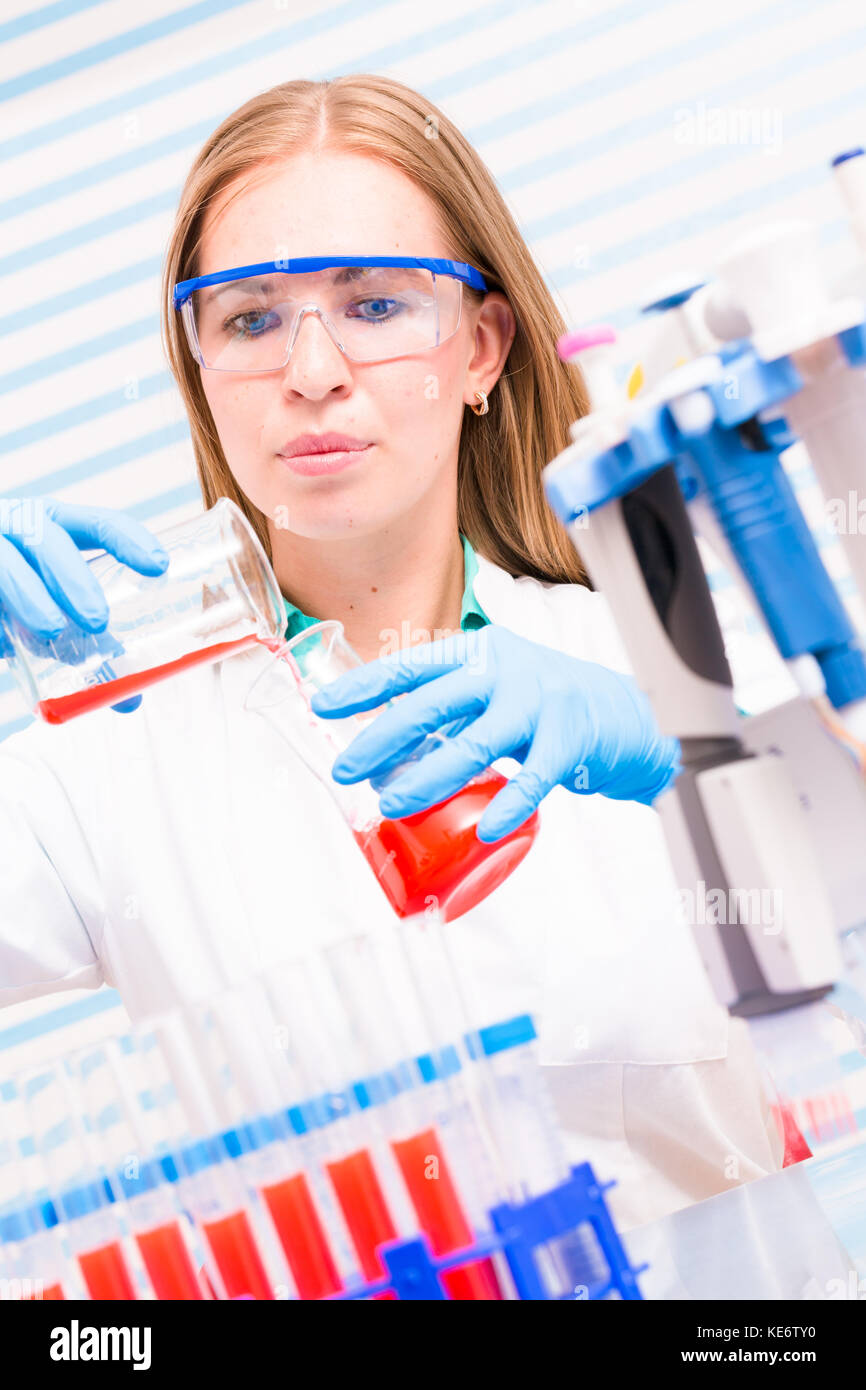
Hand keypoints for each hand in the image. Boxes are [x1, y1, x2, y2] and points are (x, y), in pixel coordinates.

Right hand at [0, 497, 169, 713]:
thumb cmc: (25, 593)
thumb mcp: (61, 608)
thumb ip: (95, 646)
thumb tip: (130, 700)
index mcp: (59, 527)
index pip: (98, 525)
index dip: (129, 540)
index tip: (159, 566)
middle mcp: (22, 527)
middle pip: (48, 539)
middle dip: (74, 578)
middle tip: (98, 620)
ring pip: (5, 565)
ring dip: (29, 596)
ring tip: (51, 630)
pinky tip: (5, 647)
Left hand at [310, 625, 680, 841]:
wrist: (627, 711)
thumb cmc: (548, 701)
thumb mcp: (495, 687)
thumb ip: (449, 709)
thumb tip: (387, 752)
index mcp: (480, 653)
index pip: (414, 665)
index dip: (367, 685)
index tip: (324, 706)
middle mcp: (507, 671)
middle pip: (434, 704)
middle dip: (383, 739)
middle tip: (347, 770)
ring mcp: (541, 702)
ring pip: (475, 743)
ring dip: (429, 777)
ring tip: (394, 804)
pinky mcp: (572, 739)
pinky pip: (534, 777)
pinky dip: (508, 805)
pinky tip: (484, 829)